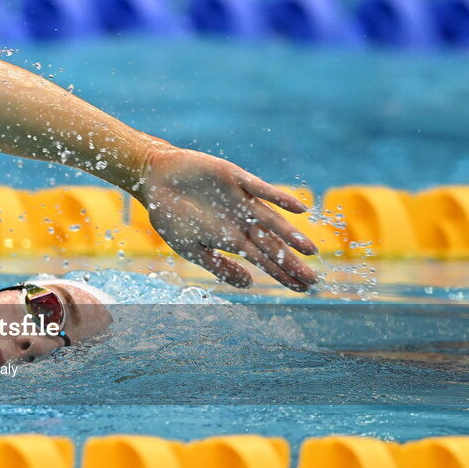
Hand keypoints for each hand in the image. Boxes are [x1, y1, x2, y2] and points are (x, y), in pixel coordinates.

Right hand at [139, 147, 318, 291]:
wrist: (154, 179)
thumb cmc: (170, 215)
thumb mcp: (191, 249)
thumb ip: (219, 266)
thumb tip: (249, 284)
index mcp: (231, 239)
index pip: (263, 260)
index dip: (282, 274)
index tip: (302, 289)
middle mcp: (241, 221)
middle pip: (273, 245)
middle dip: (292, 262)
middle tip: (314, 280)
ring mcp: (241, 200)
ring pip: (272, 221)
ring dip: (290, 234)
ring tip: (310, 250)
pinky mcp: (236, 179)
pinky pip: (261, 189)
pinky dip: (279, 199)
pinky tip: (298, 209)